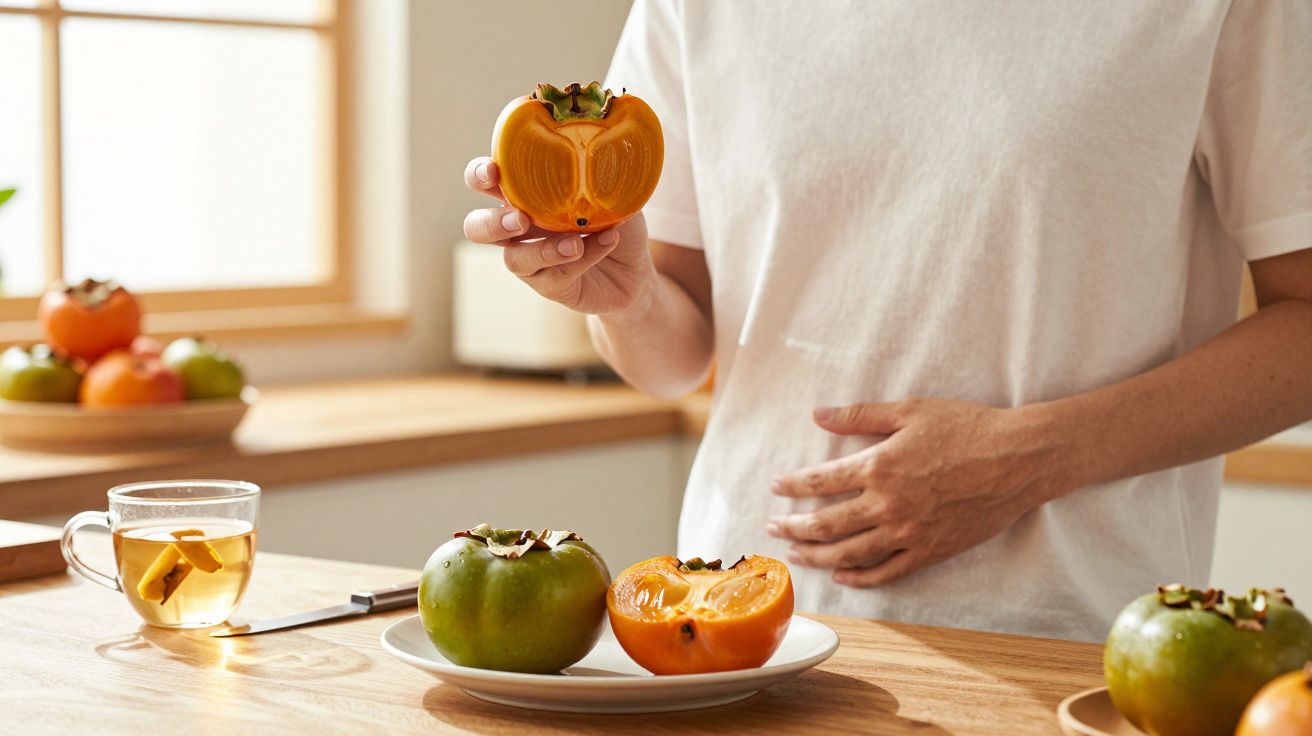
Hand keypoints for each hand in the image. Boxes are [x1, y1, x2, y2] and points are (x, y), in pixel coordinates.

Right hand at [462, 157, 656, 314]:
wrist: (635, 266)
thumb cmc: (614, 218)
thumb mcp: (610, 187)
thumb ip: (599, 169)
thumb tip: (606, 147)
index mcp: (523, 194)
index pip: (485, 181)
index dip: (478, 175)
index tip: (492, 172)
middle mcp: (518, 228)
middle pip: (477, 228)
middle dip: (490, 223)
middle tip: (519, 219)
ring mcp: (532, 260)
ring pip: (514, 260)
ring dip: (542, 250)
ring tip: (574, 243)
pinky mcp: (551, 287)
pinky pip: (556, 276)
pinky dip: (583, 258)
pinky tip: (608, 241)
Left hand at [767, 398, 1077, 586]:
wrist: (1019, 458)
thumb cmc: (967, 427)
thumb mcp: (910, 410)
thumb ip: (860, 415)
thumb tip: (819, 414)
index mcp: (878, 467)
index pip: (818, 481)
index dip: (791, 485)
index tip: (776, 486)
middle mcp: (887, 504)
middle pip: (825, 523)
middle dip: (792, 526)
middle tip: (773, 527)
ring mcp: (908, 532)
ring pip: (849, 553)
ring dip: (817, 556)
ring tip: (795, 554)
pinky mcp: (930, 550)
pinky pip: (887, 571)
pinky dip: (860, 577)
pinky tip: (841, 575)